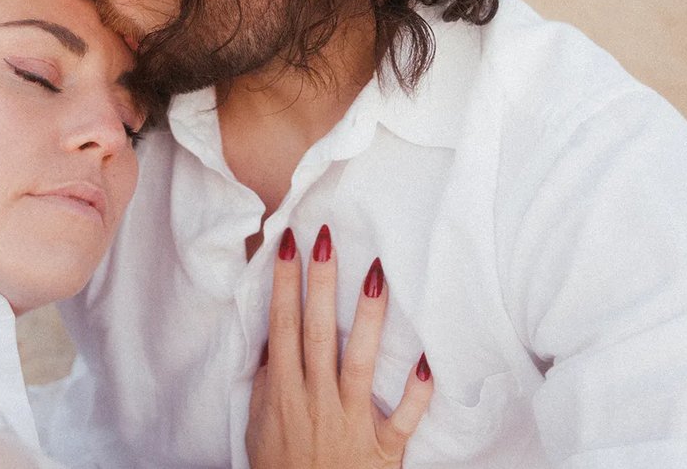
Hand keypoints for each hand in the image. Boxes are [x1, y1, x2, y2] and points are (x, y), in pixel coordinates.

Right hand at [245, 225, 432, 467]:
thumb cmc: (282, 468)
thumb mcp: (259, 425)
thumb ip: (266, 381)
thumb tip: (273, 338)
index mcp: (282, 391)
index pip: (281, 326)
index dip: (284, 283)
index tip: (289, 243)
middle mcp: (315, 399)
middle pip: (316, 332)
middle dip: (320, 284)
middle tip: (326, 239)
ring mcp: (350, 422)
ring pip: (358, 362)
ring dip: (367, 317)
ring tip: (376, 274)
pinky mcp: (382, 448)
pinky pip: (403, 416)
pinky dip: (416, 390)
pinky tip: (427, 358)